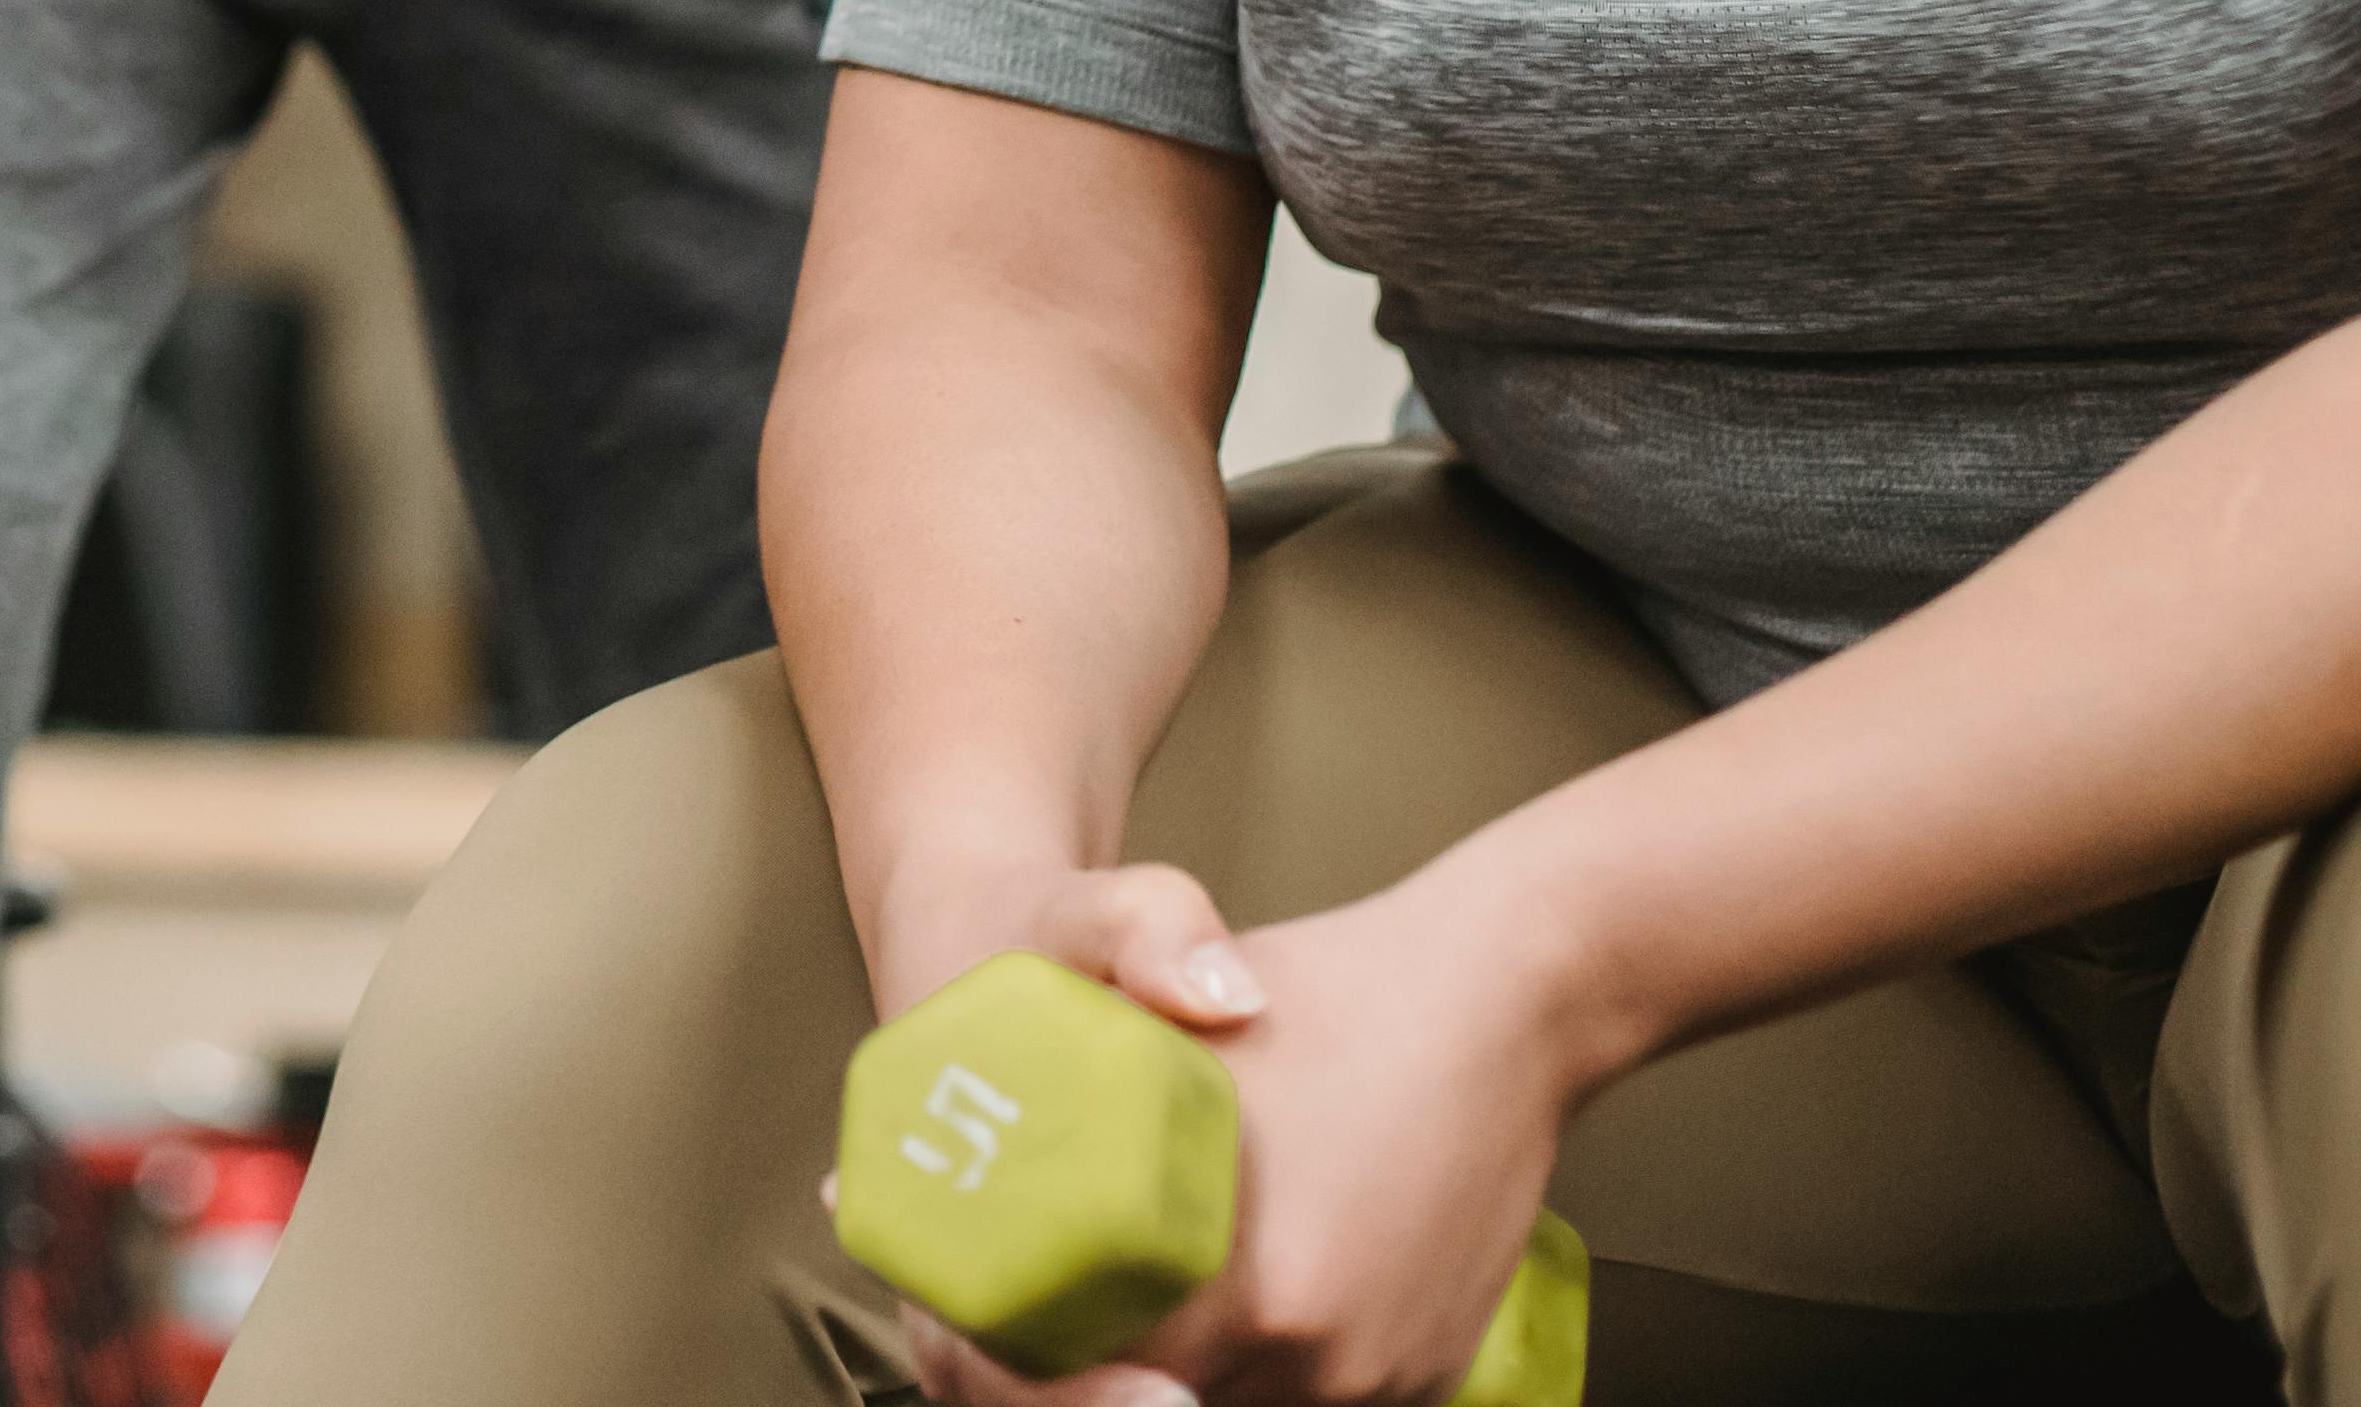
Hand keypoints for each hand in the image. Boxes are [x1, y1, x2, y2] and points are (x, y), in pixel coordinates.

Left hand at [886, 872, 1593, 1406]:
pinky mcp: (1427, 1373)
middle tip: (1000, 1318)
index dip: (997, 1363)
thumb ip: (1034, 1128)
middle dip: (1073, 1376)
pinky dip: (1249, 1364)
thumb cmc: (1332, 995)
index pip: (1076, 1378)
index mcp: (1243, 1287)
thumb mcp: (1164, 1047)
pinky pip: (1307, 1396)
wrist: (1514, 994)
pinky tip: (1216, 1293)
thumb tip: (846, 1198)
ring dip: (1160, 1369)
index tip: (947, 1322)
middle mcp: (1317, 1358)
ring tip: (1110, 1294)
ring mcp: (1381, 1376)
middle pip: (1148, 1403)